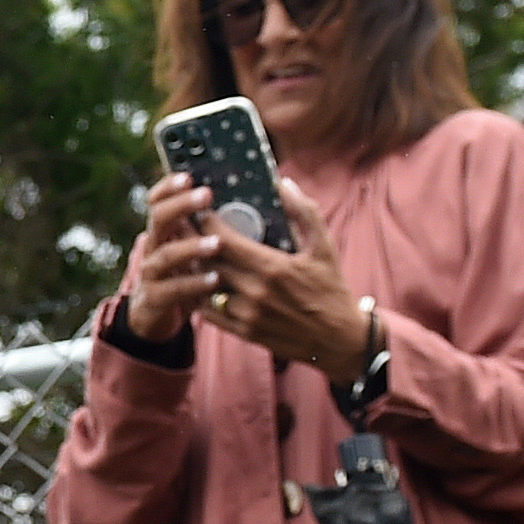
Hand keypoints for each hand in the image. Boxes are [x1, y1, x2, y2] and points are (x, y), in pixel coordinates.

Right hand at [116, 175, 223, 346]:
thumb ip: (214, 226)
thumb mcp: (196, 247)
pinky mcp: (155, 298)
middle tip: (207, 195)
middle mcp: (155, 245)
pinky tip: (214, 279)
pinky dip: (194, 283)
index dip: (169, 186)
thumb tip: (251, 202)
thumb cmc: (188, 272)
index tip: (189, 175)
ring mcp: (152, 272)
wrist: (154, 314)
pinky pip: (173, 289)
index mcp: (165, 229)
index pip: (159, 199)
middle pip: (159, 218)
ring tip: (217, 242)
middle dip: (181, 205)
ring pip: (167, 254)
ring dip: (192, 246)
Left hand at [192, 183, 374, 381]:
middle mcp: (256, 292)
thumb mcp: (324, 248)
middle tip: (183, 224)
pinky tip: (196, 280)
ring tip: (185, 250)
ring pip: (205, 286)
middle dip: (193, 240)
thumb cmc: (332, 289)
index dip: (205, 222)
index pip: (224, 240)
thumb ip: (304, 212)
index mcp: (272, 268)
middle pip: (209, 261)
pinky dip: (199, 294)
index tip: (198, 208)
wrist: (340, 341)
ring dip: (194, 268)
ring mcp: (248, 315)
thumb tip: (283, 183)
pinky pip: (210, 312)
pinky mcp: (245, 333)